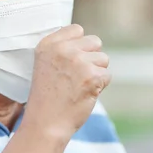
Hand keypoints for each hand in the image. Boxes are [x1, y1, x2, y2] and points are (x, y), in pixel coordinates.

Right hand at [22, 24, 110, 139]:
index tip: (72, 61)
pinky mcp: (92, 76)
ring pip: (103, 59)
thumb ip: (63, 48)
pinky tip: (85, 93)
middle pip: (94, 42)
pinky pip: (107, 75)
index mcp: (48, 44)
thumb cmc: (47, 96)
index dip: (80, 46)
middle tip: (78, 75)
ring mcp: (78, 61)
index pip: (77, 29)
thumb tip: (86, 40)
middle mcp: (62, 49)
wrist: (46, 123)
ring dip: (96, 72)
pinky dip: (100, 86)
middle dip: (92, 57)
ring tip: (79, 86)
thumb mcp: (45, 63)